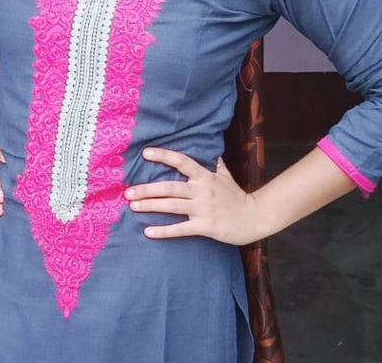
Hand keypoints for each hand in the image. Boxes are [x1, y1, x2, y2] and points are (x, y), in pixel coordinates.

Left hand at [124, 146, 262, 245]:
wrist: (253, 217)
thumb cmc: (237, 196)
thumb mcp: (226, 175)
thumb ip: (215, 163)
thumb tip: (210, 150)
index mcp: (205, 176)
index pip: (182, 161)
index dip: (163, 156)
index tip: (145, 153)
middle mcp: (202, 190)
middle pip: (170, 186)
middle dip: (147, 189)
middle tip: (128, 192)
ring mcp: (203, 208)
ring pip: (171, 205)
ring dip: (150, 206)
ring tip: (133, 206)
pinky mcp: (205, 226)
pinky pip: (180, 229)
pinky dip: (163, 231)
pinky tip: (148, 232)